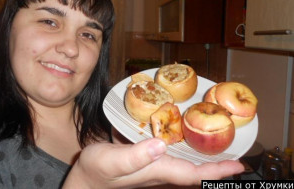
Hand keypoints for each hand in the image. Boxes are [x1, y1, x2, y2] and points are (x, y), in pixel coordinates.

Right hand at [63, 138, 243, 188]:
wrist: (86, 180)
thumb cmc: (96, 170)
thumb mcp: (111, 160)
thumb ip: (135, 155)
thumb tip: (161, 145)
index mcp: (156, 172)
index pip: (193, 175)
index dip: (217, 172)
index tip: (238, 166)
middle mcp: (161, 173)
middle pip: (196, 175)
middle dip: (218, 169)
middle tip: (238, 157)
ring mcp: (156, 171)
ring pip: (189, 170)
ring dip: (207, 163)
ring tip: (222, 149)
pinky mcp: (150, 165)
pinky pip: (178, 162)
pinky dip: (190, 155)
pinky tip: (191, 144)